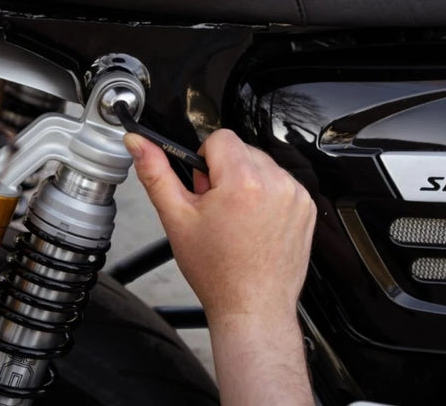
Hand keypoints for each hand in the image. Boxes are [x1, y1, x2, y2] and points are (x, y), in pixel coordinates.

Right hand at [124, 128, 316, 327]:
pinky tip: (255, 223)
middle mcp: (275, 182)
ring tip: (236, 218)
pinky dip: (267, 195)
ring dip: (247, 182)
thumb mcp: (177, 219)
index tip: (204, 188)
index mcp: (243, 180)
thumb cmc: (217, 272)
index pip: (220, 137)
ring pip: (261, 165)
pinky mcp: (306, 207)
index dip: (204, 160)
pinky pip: (281, 182)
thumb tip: (139, 143)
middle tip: (217, 208)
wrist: (253, 309)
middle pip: (241, 150)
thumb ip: (155, 173)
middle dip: (224, 171)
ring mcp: (295, 194)